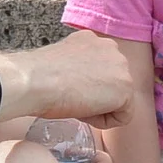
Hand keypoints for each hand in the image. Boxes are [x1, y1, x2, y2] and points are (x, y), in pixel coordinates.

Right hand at [0, 32, 137, 130]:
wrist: (35, 81)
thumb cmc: (39, 76)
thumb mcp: (63, 63)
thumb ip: (79, 67)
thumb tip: (81, 83)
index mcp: (94, 41)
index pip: (101, 71)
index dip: (85, 88)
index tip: (68, 90)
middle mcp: (112, 48)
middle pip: (112, 85)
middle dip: (96, 97)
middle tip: (72, 99)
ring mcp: (122, 67)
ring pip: (119, 100)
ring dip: (99, 109)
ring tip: (76, 104)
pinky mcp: (126, 88)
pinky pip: (123, 116)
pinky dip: (104, 122)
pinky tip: (84, 112)